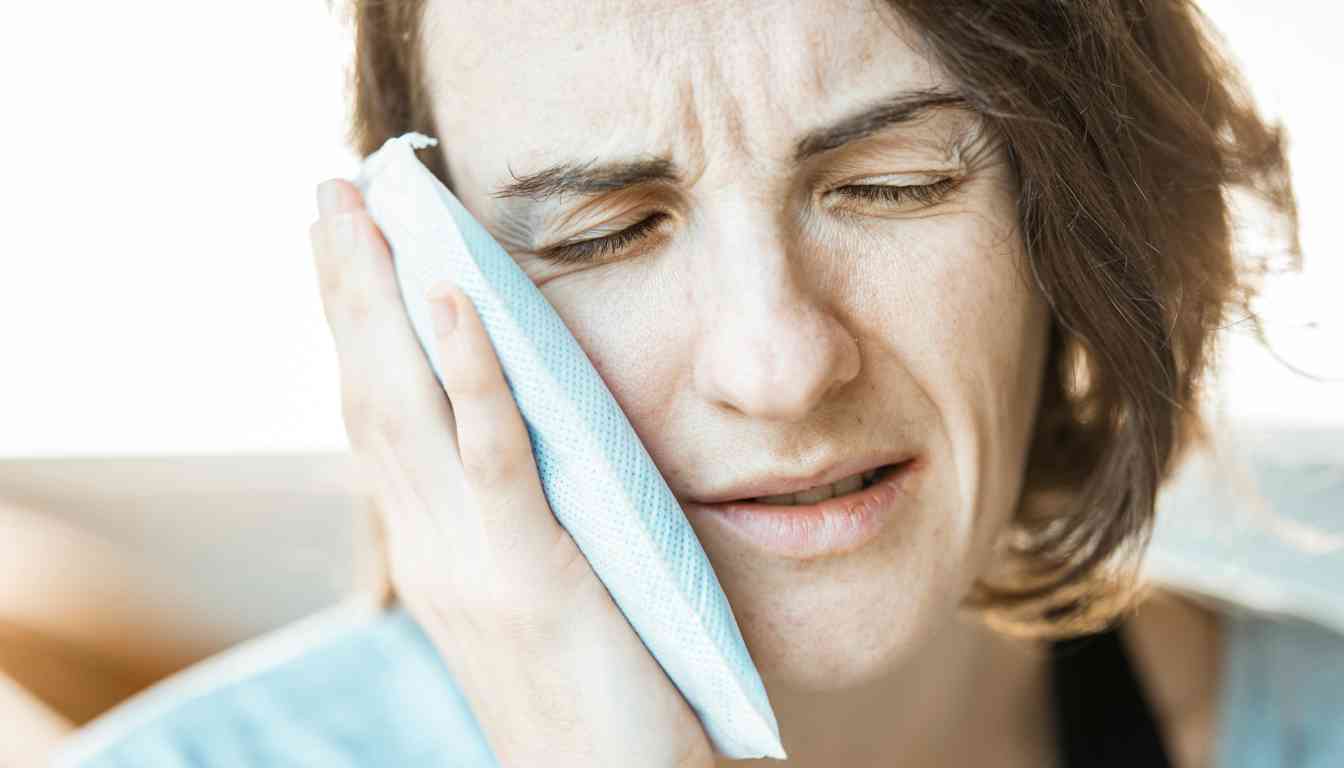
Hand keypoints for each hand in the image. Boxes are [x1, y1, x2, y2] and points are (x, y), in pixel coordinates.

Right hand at [308, 178, 713, 767]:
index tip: (347, 247)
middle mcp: (431, 551)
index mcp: (436, 553)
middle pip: (369, 392)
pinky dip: (466, 367)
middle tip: (330, 191)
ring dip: (380, 298)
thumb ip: (520, 523)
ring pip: (406, 406)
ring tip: (362, 209)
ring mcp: (469, 563)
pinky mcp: (529, 576)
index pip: (379, 420)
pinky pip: (490, 453)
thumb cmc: (595, 703)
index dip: (357, 329)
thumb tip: (528, 444)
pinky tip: (449, 292)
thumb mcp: (541, 599)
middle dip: (346, 287)